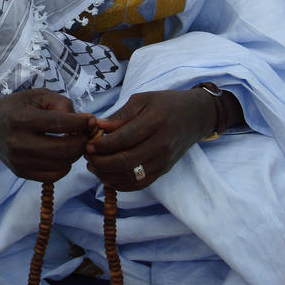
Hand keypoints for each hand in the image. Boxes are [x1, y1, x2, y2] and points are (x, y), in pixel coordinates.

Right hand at [0, 89, 95, 183]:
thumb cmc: (17, 108)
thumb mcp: (37, 96)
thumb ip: (62, 103)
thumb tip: (84, 122)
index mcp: (21, 118)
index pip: (60, 123)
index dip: (81, 123)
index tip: (90, 121)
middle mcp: (18, 142)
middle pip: (64, 149)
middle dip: (82, 142)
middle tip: (86, 135)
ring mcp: (18, 160)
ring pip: (62, 164)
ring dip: (74, 155)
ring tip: (72, 142)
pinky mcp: (20, 172)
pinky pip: (53, 176)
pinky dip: (64, 165)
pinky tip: (61, 154)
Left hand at [84, 90, 215, 191]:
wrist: (196, 116)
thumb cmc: (166, 104)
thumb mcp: (143, 99)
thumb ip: (121, 115)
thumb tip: (98, 127)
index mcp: (155, 122)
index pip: (124, 139)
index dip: (103, 145)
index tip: (88, 145)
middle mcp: (161, 145)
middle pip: (126, 161)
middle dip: (101, 162)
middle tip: (87, 156)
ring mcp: (164, 161)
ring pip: (131, 176)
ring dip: (107, 175)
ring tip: (94, 166)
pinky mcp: (164, 170)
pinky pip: (140, 184)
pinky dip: (120, 184)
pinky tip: (107, 176)